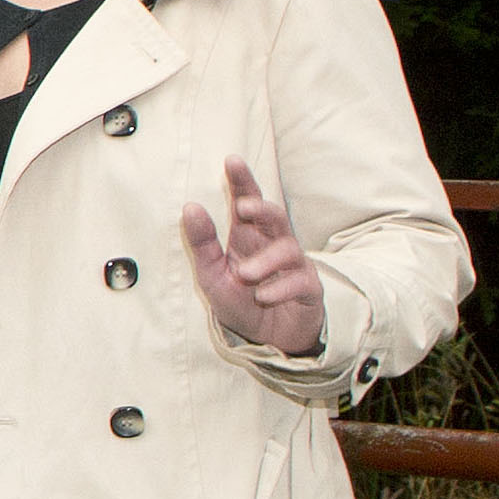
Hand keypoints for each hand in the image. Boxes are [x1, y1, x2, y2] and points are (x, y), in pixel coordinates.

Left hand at [182, 155, 327, 354]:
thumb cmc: (240, 299)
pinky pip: (300, 281)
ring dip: (265, 261)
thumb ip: (202, 243)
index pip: (248, 201)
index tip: (232, 160)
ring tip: (246, 274)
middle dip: (261, 208)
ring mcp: (294, 265)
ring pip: (288, 249)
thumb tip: (190, 206)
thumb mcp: (212, 273)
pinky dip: (279, 288)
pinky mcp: (308, 288)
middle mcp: (273, 244)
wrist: (268, 337)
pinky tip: (263, 296)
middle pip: (275, 215)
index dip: (242, 181)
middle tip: (243, 207)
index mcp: (247, 236)